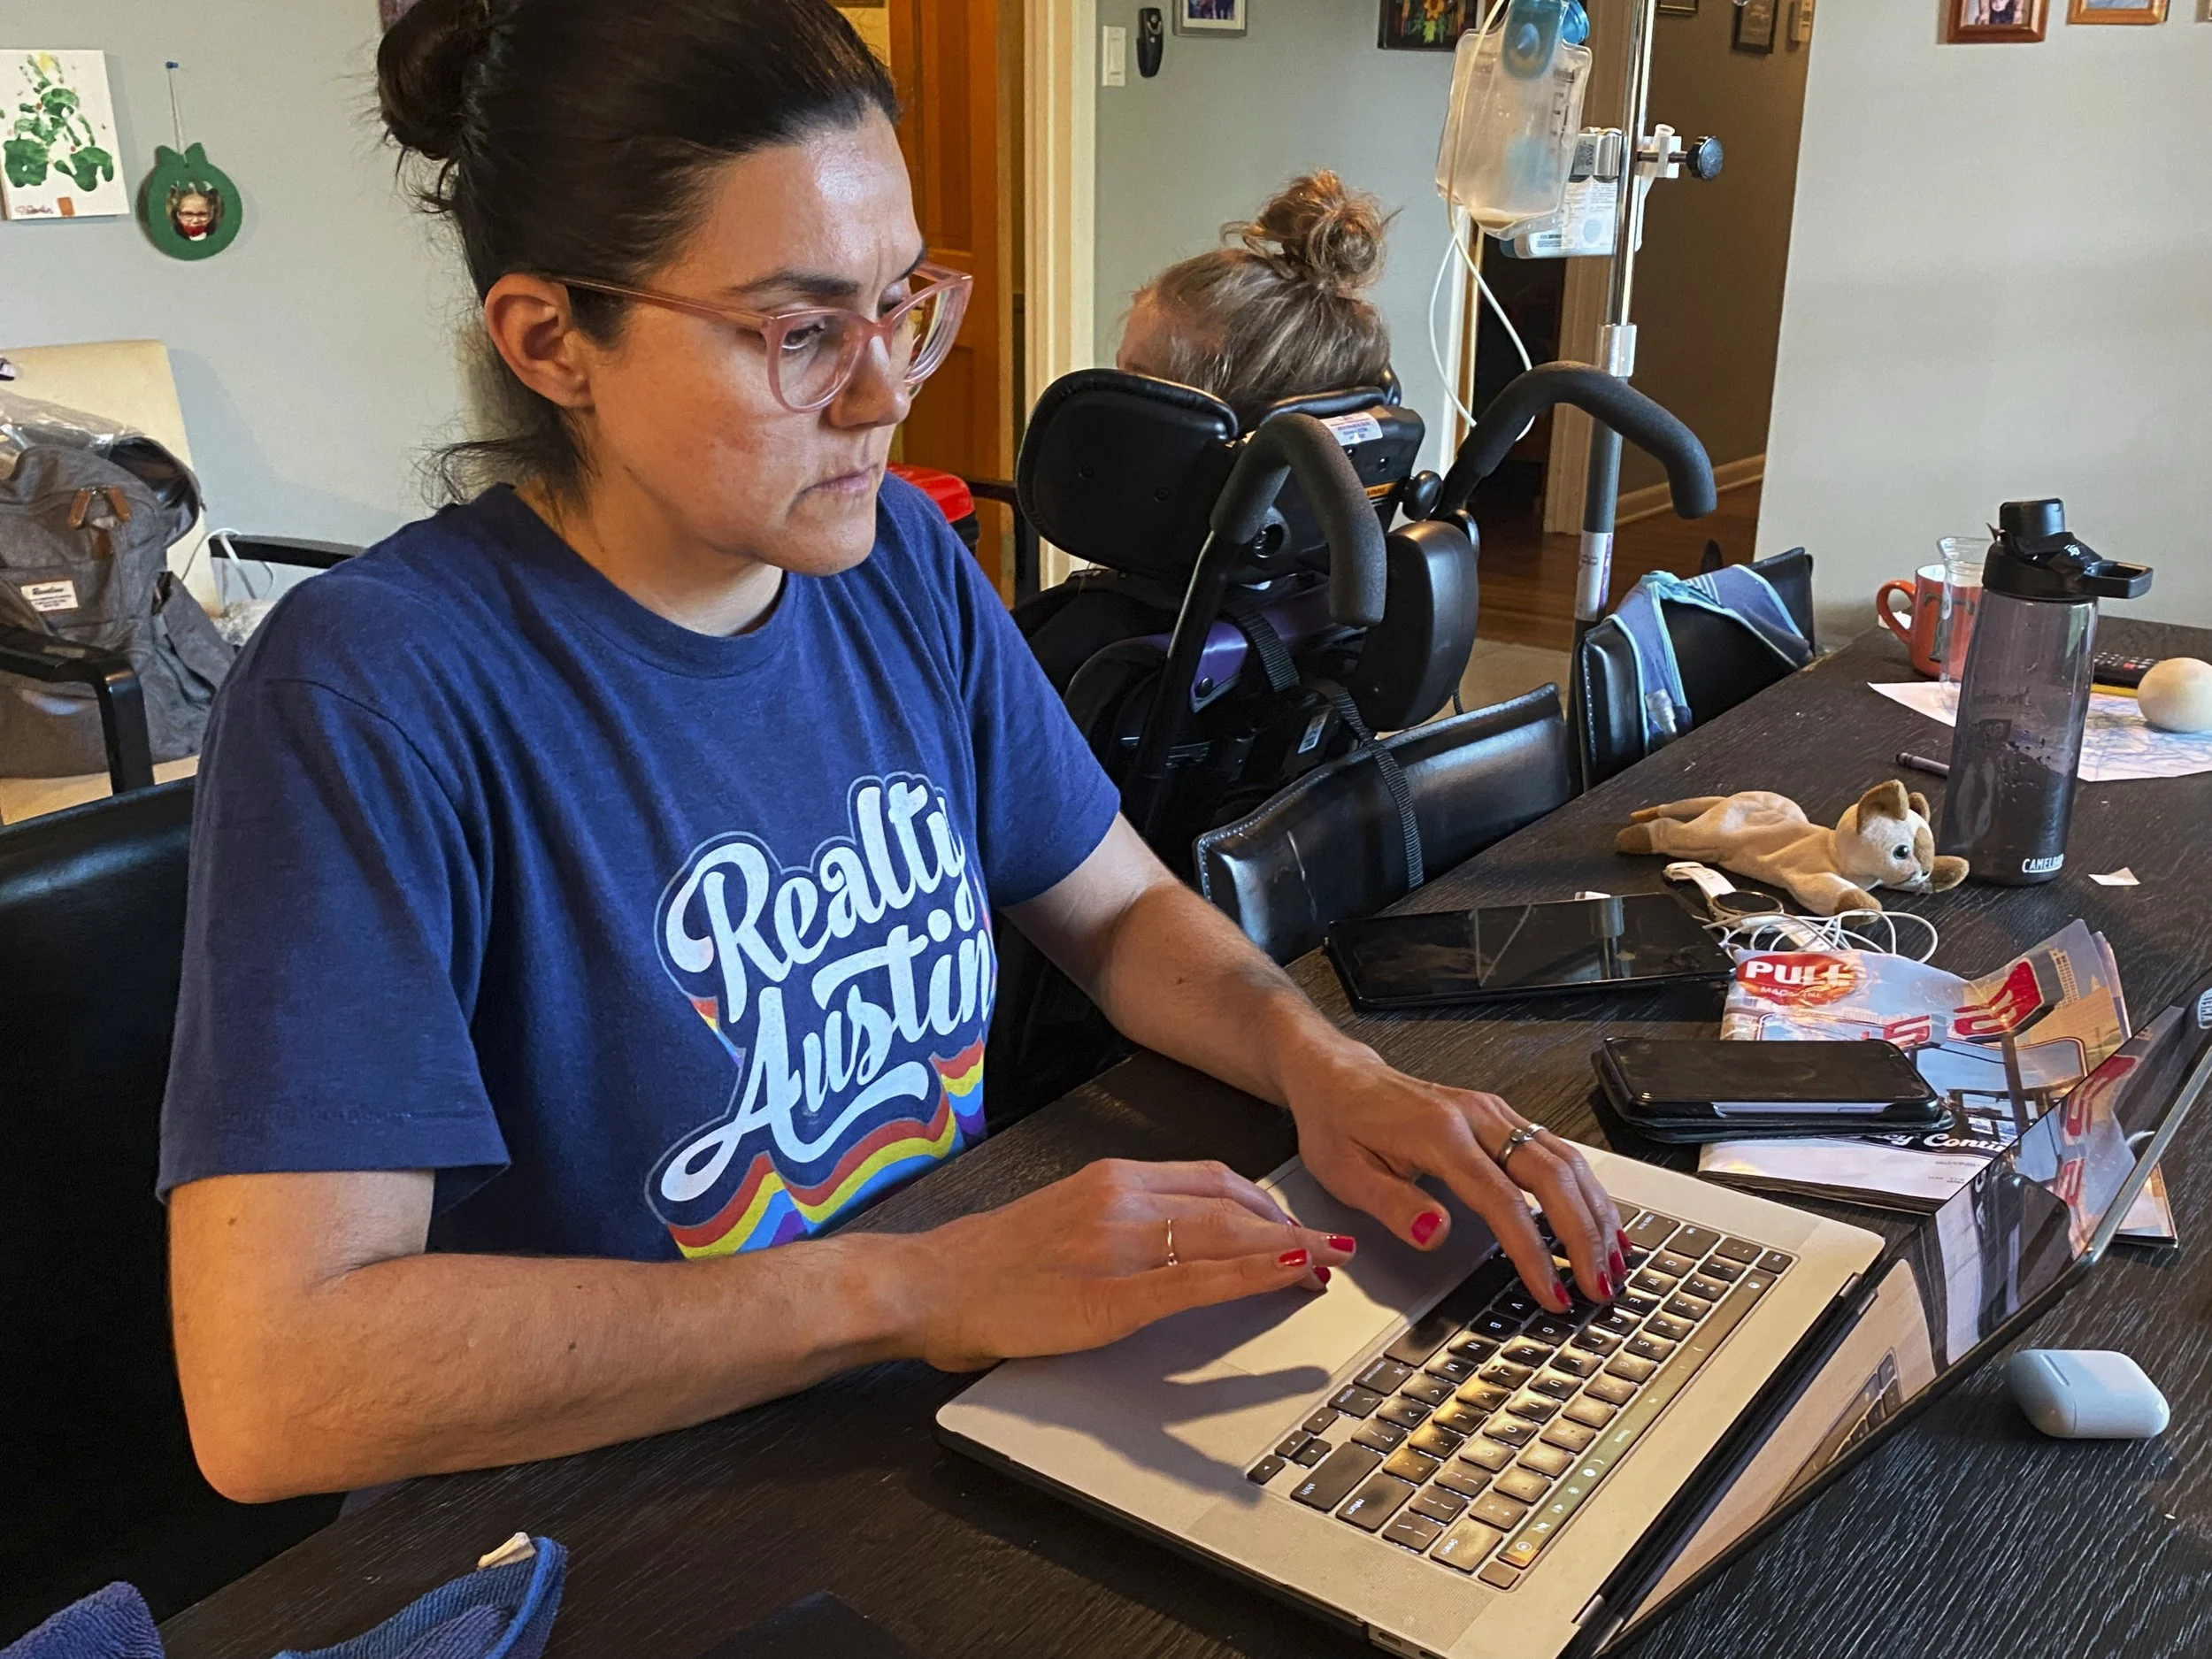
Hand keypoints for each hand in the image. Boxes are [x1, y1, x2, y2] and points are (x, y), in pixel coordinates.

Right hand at [894, 1159, 1359, 1371]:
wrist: (930, 1284)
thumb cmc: (990, 1263)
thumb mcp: (1064, 1218)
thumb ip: (1119, 1220)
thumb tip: (1175, 1240)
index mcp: (1112, 1179)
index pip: (1212, 1179)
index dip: (1266, 1204)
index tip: (1295, 1225)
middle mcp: (1121, 1199)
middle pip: (1231, 1203)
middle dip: (1290, 1228)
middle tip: (1329, 1249)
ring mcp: (1117, 1244)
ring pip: (1225, 1235)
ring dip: (1288, 1250)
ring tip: (1325, 1264)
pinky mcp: (1110, 1294)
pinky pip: (1198, 1280)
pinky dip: (1252, 1276)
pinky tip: (1285, 1276)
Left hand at [1285, 1046, 1624, 1310]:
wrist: (1336, 1075)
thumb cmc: (1338, 1122)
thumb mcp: (1344, 1172)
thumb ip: (1392, 1204)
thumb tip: (1434, 1232)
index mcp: (1439, 1133)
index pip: (1502, 1200)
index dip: (1533, 1251)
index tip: (1552, 1292)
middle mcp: (1477, 1116)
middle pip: (1552, 1175)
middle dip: (1583, 1235)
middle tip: (1599, 1286)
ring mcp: (1493, 1112)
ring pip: (1564, 1159)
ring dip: (1595, 1211)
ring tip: (1613, 1261)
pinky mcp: (1500, 1116)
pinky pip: (1556, 1150)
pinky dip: (1585, 1188)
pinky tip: (1599, 1219)